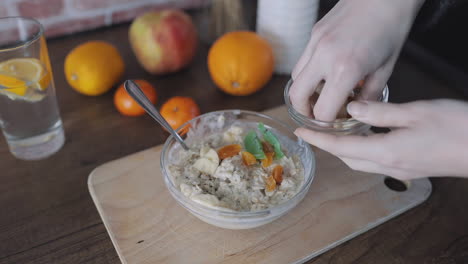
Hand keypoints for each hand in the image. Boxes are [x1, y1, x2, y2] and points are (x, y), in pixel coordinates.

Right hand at [289, 0, 424, 120]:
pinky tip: (324, 74)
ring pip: (295, 78)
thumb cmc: (392, 28)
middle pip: (297, 96)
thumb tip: (357, 112)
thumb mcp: (386, 68)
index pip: (323, 111)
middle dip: (304, 111)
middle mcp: (324, 57)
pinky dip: (308, 73)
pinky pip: (303, 61)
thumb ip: (369, 95)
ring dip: (304, 92)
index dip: (327, 124)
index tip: (334, 124)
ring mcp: (315, 44)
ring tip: (320, 96)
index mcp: (345, 70)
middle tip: (316, 116)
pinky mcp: (314, 34)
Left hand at [294, 99, 467, 179]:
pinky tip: (366, 137)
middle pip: (348, 159)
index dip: (317, 140)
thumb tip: (351, 111)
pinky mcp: (412, 169)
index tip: (300, 132)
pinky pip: (377, 162)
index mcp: (386, 151)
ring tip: (334, 132)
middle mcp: (390, 166)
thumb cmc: (456, 128)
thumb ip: (380, 112)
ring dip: (344, 150)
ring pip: (361, 162)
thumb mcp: (415, 112)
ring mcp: (402, 170)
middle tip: (314, 131)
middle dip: (328, 146)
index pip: (340, 148)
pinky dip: (363, 151)